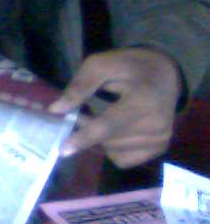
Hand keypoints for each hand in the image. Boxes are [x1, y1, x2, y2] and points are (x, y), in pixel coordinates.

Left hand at [50, 47, 182, 167]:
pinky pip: (125, 159)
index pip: (109, 125)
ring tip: (104, 117)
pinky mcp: (160, 148)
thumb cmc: (130, 66)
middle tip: (82, 114)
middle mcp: (156, 124)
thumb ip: (79, 86)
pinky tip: (117, 130)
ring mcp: (161, 138)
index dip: (84, 138)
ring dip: (101, 139)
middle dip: (88, 129)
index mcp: (143, 100)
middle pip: (108, 140)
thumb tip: (56, 110)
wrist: (166, 74)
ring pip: (114, 151)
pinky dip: (114, 148)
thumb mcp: (101, 64)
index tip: (63, 149)